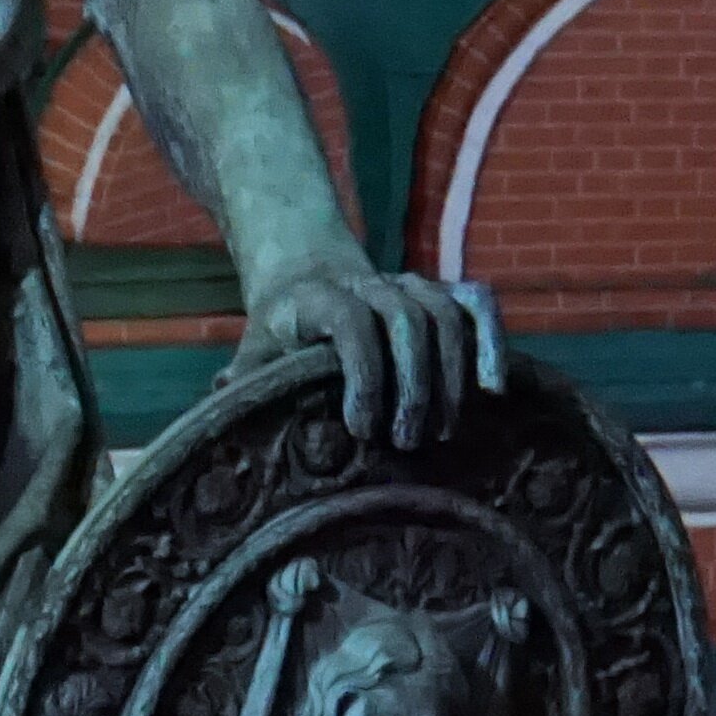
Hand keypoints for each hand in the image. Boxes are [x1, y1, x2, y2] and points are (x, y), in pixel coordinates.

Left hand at [235, 259, 491, 448]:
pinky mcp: (440, 292)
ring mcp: (409, 284)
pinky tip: (494, 387)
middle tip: (405, 443)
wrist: (306, 271)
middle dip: (411, 384)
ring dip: (449, 375)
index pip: (349, 321)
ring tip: (439, 432)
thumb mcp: (257, 348)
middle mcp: (368, 282)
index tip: (360, 428)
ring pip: (443, 314)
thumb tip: (221, 413)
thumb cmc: (282, 329)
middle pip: (405, 319)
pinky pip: (476, 303)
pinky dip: (491, 339)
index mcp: (317, 296)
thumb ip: (244, 379)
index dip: (361, 372)